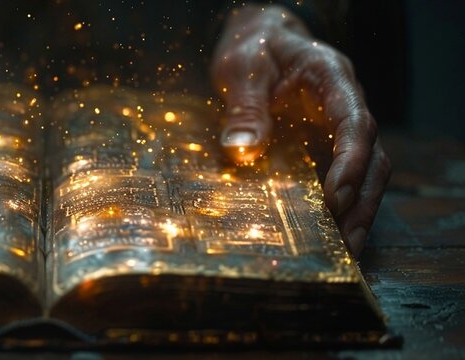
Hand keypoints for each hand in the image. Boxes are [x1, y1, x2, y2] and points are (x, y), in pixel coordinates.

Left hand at [211, 5, 390, 254]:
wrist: (258, 42)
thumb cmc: (253, 50)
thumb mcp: (242, 68)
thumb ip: (244, 107)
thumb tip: (240, 150)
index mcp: (331, 76)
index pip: (355, 121)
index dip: (350, 161)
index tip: (337, 197)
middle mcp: (345, 105)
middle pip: (373, 156)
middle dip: (363, 201)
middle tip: (346, 241)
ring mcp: (339, 128)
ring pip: (366, 173)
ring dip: (358, 213)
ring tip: (345, 253)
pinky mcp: (326, 147)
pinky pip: (343, 179)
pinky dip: (341, 209)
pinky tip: (330, 238)